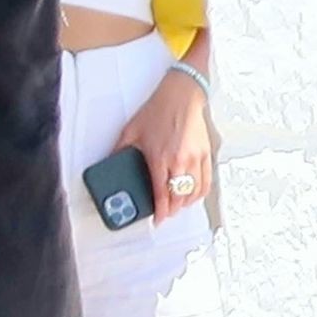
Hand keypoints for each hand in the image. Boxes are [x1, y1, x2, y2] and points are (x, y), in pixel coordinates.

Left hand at [113, 68, 212, 224]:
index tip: (157, 220)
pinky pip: (206, 181)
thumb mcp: (131, 131)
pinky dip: (199, 193)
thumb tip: (110, 163)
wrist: (180, 97)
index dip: (160, 211)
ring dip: (185, 204)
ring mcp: (196, 159)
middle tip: (164, 213)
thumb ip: (120, 150)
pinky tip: (192, 196)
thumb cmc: (157, 111)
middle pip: (179, 197)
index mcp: (160, 158)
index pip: (161, 193)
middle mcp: (180, 161)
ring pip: (194, 192)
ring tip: (176, 206)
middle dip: (172, 210)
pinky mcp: (206, 155)